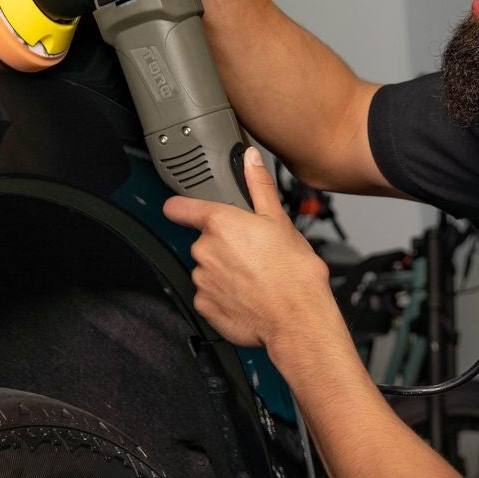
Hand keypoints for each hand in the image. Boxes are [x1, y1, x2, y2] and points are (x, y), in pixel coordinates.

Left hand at [163, 149, 335, 349]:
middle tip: (252, 252)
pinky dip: (223, 295)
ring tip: (254, 276)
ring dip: (224, 271)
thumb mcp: (280, 220)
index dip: (181, 207)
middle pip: (204, 241)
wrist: (297, 318)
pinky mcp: (205, 305)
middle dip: (223, 245)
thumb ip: (259, 187)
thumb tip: (251, 160)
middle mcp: (205, 250)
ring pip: (207, 269)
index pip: (181, 207)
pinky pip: (209, 295)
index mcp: (221, 224)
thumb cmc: (293, 272)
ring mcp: (202, 280)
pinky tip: (247, 295)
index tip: (181, 209)